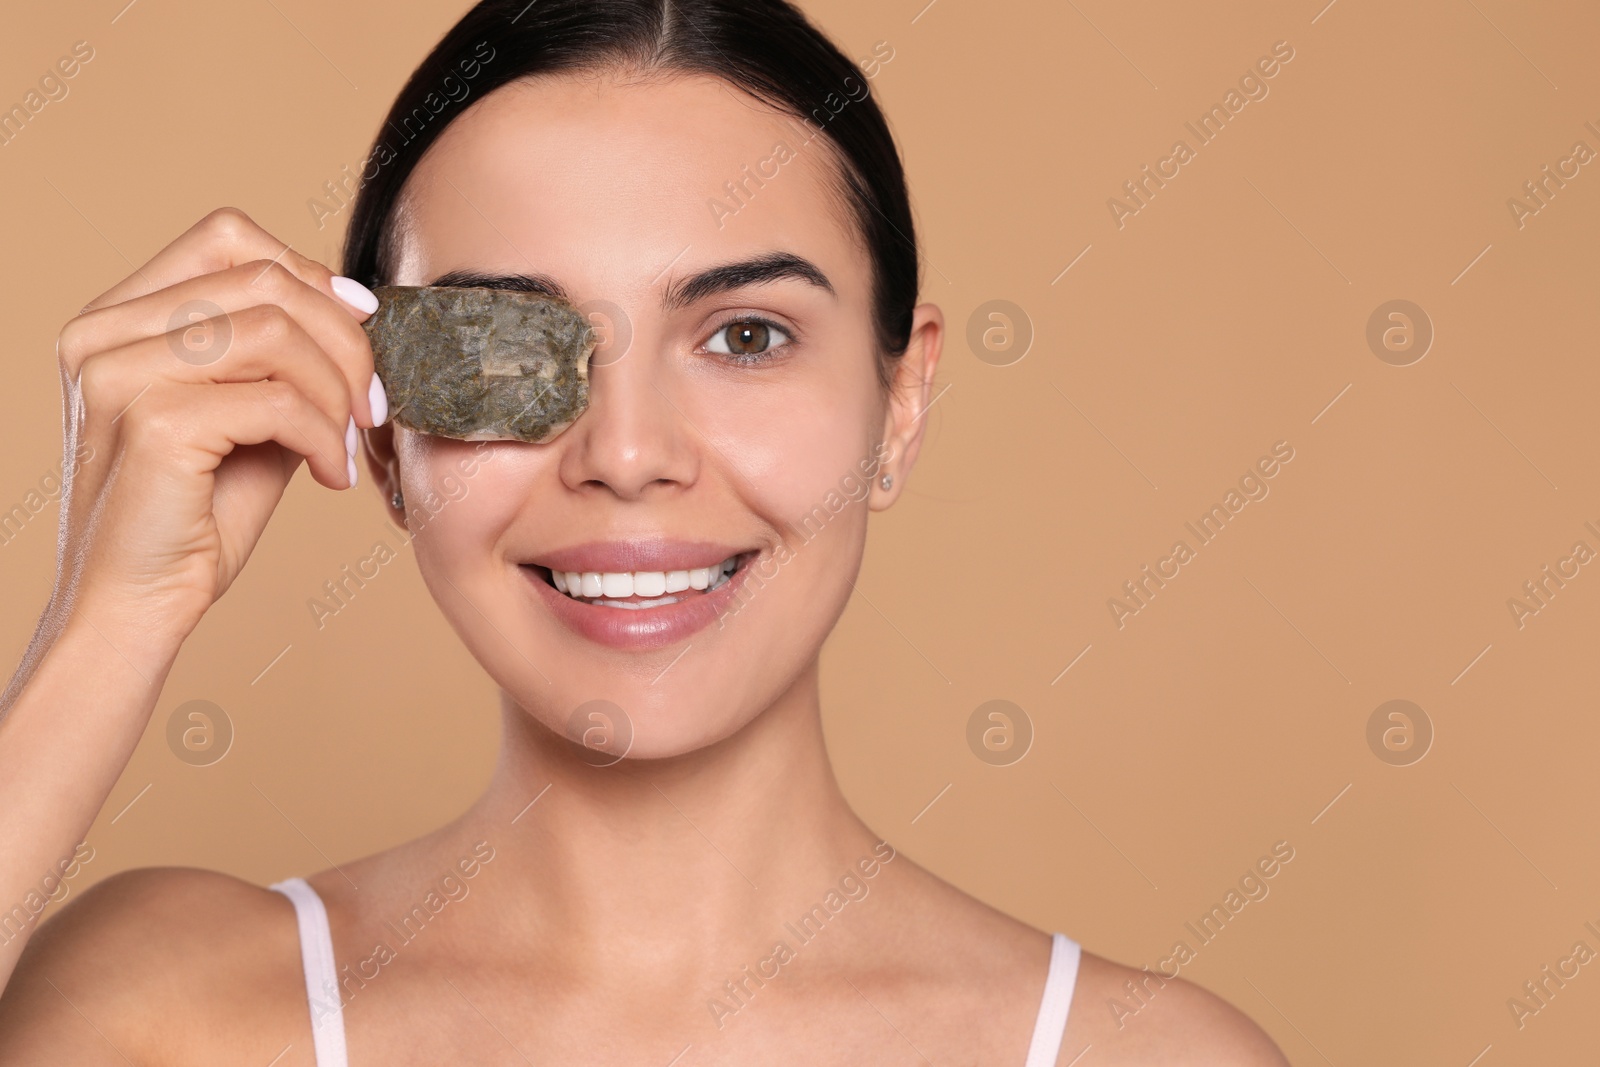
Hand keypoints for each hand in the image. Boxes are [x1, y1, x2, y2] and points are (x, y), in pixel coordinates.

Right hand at [49, 206, 384, 652]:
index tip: (364, 326)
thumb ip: (278, 356)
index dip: (310, 272)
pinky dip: (326, 439)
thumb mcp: (245, 413)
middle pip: (263, 278)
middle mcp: (101, 333)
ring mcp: (118, 373)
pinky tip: (330, 478)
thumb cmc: (195, 515)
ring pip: (275, 332)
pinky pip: (279, 401)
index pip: (226, 237)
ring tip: (347, 444)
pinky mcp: (151, 422)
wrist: (136, 605)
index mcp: (114, 318)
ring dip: (338, 391)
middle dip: (343, 339)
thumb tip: (355, 305)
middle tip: (372, 405)